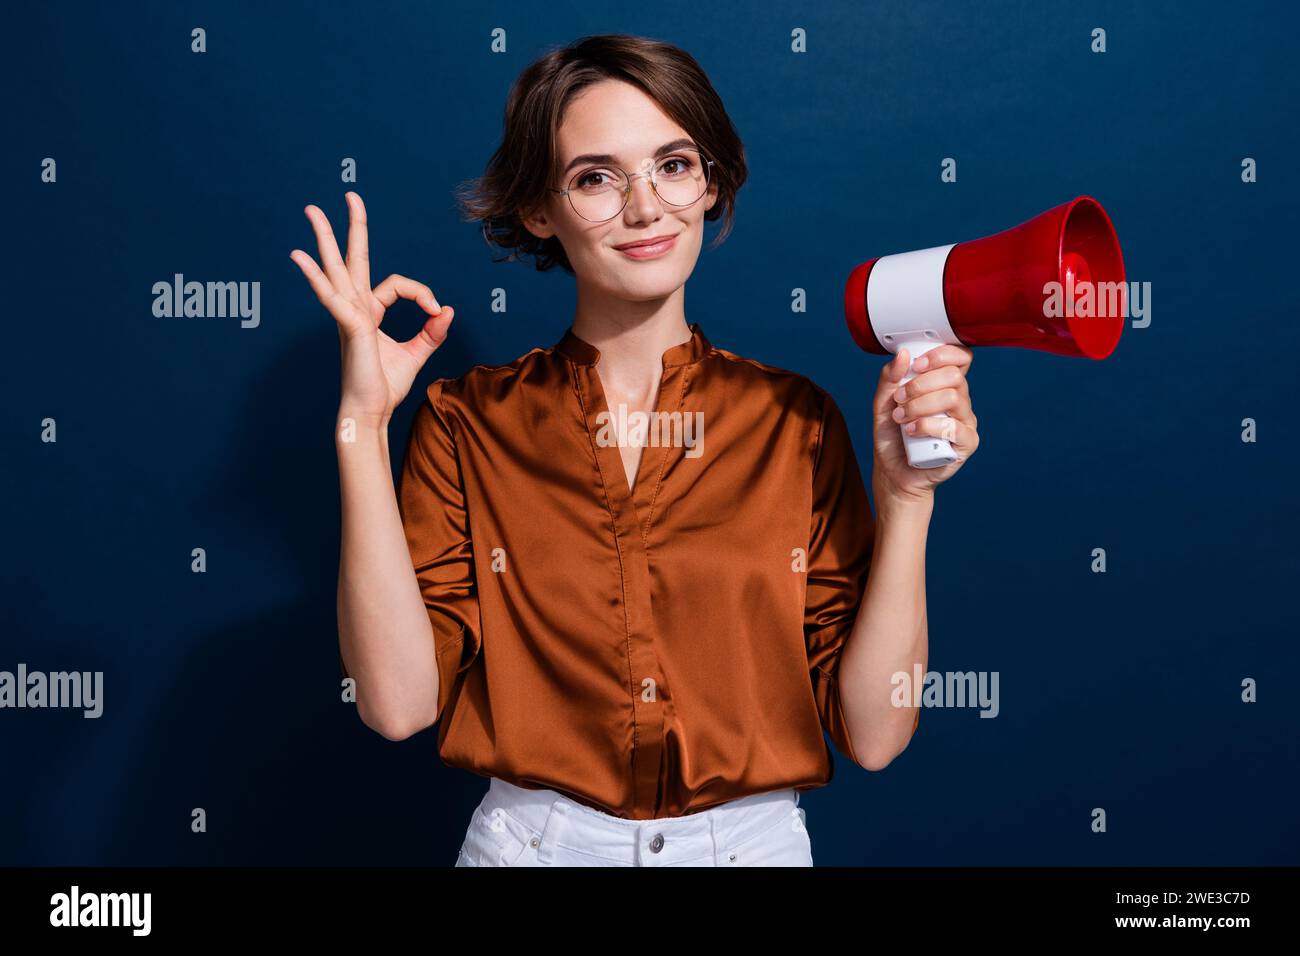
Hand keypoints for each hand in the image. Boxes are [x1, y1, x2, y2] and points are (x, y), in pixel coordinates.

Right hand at [290, 191, 453, 425]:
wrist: (370, 412)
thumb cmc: (385, 386)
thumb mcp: (416, 353)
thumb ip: (432, 332)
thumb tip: (447, 310)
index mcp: (369, 312)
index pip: (396, 284)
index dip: (421, 292)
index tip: (435, 310)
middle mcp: (355, 308)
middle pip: (350, 259)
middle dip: (349, 227)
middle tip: (348, 195)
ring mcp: (348, 315)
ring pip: (335, 269)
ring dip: (323, 238)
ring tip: (311, 209)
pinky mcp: (349, 327)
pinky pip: (332, 297)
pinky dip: (315, 277)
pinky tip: (300, 258)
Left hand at [871, 345, 979, 505]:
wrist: (893, 472)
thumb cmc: (893, 437)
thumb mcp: (883, 403)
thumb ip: (890, 378)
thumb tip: (903, 355)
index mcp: (944, 385)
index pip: (960, 358)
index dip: (942, 354)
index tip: (916, 365)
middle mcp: (959, 401)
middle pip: (954, 376)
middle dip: (921, 384)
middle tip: (900, 399)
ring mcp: (965, 421)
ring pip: (954, 398)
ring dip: (920, 406)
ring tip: (901, 418)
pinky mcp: (967, 443)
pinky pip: (954, 427)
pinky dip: (927, 426)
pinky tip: (911, 432)